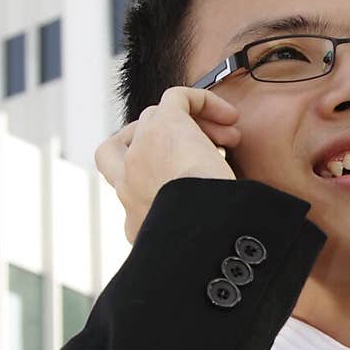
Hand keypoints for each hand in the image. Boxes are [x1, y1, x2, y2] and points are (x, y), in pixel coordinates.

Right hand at [94, 86, 241, 243]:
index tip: (181, 186)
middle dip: (145, 142)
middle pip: (118, 149)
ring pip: (155, 121)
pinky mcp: (160, 126)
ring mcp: (138, 154)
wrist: (205, 232)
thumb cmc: (208, 245)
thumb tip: (219, 250)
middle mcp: (128, 188)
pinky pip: (176, 98)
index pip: (130, 196)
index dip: (149, 183)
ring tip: (230, 141)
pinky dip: (201, 101)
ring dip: (193, 127)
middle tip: (191, 148)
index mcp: (137, 224)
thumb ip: (189, 242)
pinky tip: (229, 116)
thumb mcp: (194, 250)